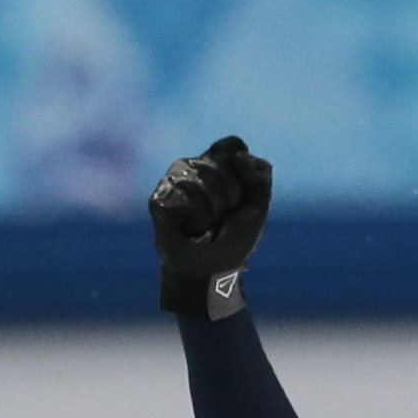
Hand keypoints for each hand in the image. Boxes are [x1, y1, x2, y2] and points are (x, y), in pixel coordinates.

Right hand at [149, 136, 271, 318]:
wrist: (212, 272)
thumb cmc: (234, 241)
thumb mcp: (258, 207)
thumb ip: (259, 176)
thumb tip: (237, 155)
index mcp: (217, 165)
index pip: (231, 145)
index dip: (239, 168)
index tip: (240, 195)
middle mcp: (192, 167)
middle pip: (218, 163)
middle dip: (228, 195)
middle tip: (222, 217)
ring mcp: (172, 182)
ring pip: (198, 179)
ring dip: (210, 209)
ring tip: (205, 224)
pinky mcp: (158, 200)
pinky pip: (182, 197)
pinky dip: (193, 217)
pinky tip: (188, 229)